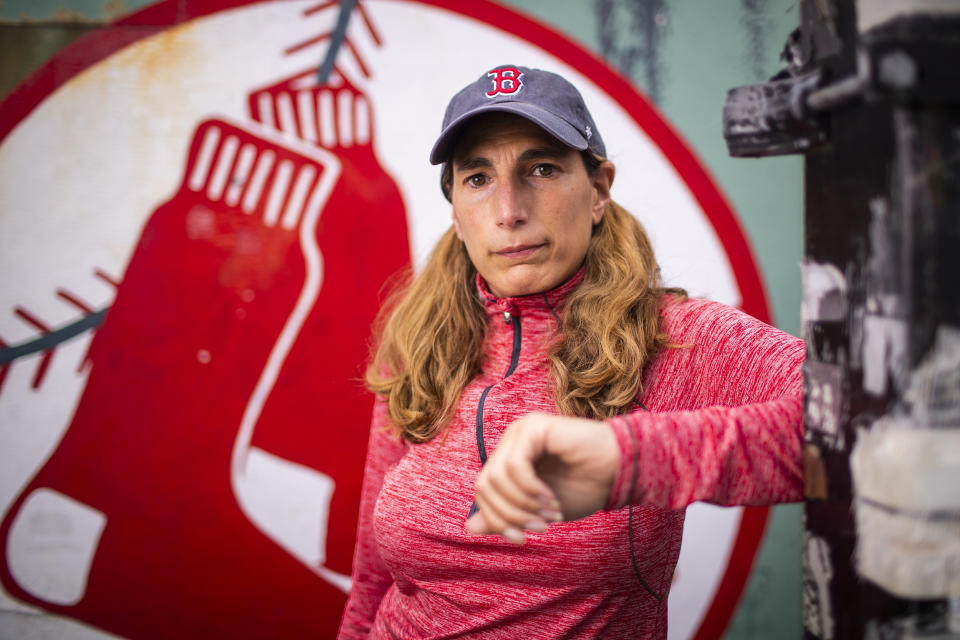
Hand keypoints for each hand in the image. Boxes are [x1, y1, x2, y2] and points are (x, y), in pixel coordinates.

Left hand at [465, 412, 620, 543]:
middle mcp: (510, 442)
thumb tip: (468, 528)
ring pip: (496, 476)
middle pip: (484, 485)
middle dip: (510, 515)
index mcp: (508, 458)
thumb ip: (506, 515)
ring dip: (523, 504)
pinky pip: (515, 464)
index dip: (496, 520)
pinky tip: (550, 498)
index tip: (522, 539)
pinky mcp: (534, 427)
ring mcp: (521, 431)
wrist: (619, 472)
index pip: (482, 491)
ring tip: (549, 513)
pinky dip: (529, 489)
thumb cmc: (583, 488)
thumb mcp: (537, 511)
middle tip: (539, 528)